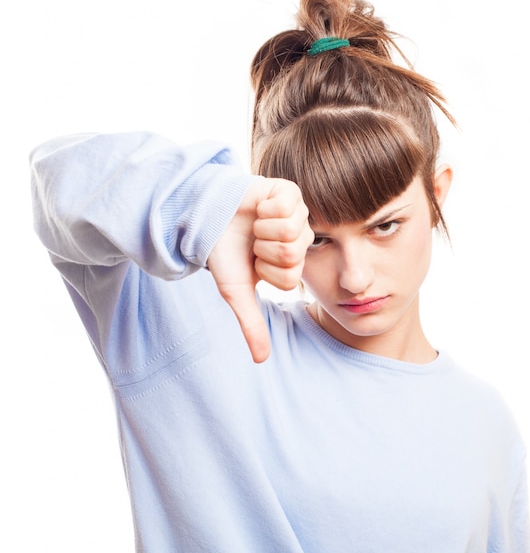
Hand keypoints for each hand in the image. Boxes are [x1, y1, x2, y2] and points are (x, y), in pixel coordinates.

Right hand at [207, 177, 312, 362]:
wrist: (206, 216)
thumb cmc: (224, 253)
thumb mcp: (236, 292)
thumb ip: (251, 324)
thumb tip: (261, 360)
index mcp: (292, 264)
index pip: (291, 278)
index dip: (265, 270)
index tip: (253, 260)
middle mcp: (300, 240)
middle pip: (292, 255)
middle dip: (262, 249)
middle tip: (253, 240)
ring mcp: (297, 214)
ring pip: (290, 231)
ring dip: (262, 228)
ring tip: (255, 223)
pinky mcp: (289, 192)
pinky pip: (286, 206)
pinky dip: (264, 207)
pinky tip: (258, 206)